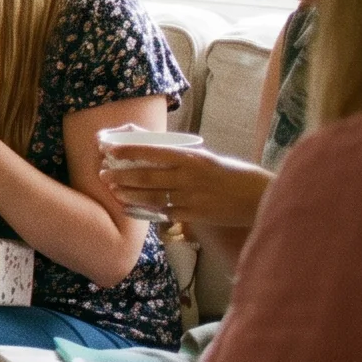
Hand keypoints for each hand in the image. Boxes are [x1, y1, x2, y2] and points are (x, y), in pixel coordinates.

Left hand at [99, 143, 269, 229]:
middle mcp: (189, 177)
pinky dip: (145, 210)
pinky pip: (164, 212)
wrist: (259, 197)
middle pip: (146, 176)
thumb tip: (149, 146)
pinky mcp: (195, 215)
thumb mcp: (206, 157)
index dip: (127, 151)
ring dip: (129, 193)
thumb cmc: (231, 173)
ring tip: (114, 191)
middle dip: (121, 175)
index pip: (152, 151)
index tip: (108, 149)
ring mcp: (191, 198)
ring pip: (152, 196)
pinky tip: (132, 209)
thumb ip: (179, 155)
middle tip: (103, 174)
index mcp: (191, 157)